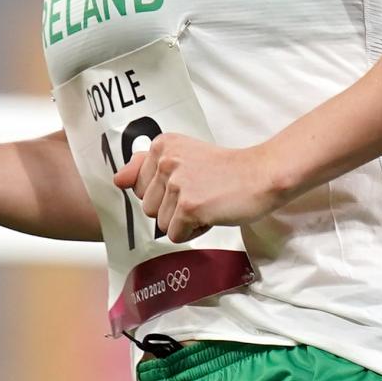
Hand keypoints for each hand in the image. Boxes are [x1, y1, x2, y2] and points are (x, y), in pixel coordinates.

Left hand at [111, 133, 281, 242]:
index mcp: (162, 145)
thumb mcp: (185, 157)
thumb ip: (146, 166)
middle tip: (202, 193)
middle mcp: (165, 160)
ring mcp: (176, 183)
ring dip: (184, 221)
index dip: (166, 192)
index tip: (191, 181)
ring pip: (160, 223)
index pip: (140, 186)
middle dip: (173, 209)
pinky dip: (194, 231)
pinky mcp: (188, 206)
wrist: (263, 175)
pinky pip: (175, 235)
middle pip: (148, 207)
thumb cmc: (228, 170)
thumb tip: (118, 179)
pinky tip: (213, 213)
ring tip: (208, 202)